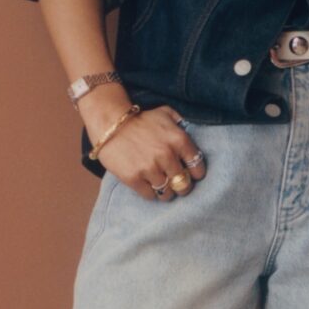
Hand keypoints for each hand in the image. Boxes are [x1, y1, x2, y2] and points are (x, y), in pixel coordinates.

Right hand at [80, 93, 205, 201]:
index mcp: (179, 140)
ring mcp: (150, 168)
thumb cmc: (140, 119)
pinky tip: (148, 185)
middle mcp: (167, 155)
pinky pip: (150, 196)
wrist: (110, 123)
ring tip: (161, 186)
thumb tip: (193, 132)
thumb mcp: (165, 113)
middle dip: (182, 185)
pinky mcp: (134, 178)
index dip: (196, 174)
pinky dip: (151, 193)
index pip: (198, 168)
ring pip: (167, 193)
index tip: (191, 175)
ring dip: (166, 192)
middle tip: (176, 184)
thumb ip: (182, 123)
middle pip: (184, 184)